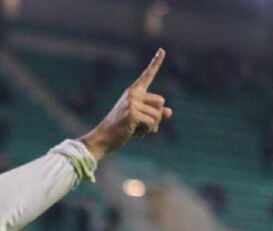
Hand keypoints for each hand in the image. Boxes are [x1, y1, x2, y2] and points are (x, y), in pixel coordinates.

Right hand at [80, 48, 172, 162]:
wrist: (102, 139)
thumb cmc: (120, 130)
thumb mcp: (140, 120)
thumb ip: (156, 115)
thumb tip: (170, 112)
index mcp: (133, 92)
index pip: (147, 75)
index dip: (156, 62)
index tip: (162, 50)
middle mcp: (133, 94)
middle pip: (161, 101)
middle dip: (156, 116)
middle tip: (142, 125)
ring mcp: (132, 102)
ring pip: (158, 113)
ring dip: (152, 125)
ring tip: (137, 130)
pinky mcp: (132, 113)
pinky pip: (152, 122)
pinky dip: (147, 131)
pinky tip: (135, 133)